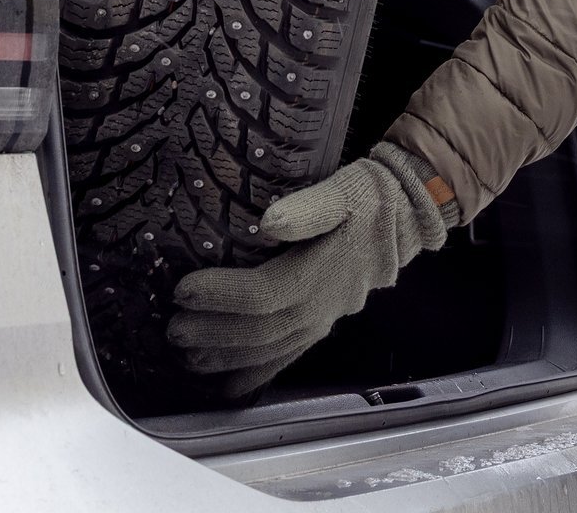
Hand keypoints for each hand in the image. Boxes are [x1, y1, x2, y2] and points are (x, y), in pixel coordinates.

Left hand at [167, 141, 453, 396]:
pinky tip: (229, 386)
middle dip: (212, 333)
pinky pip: (287, 357)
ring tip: (187, 355)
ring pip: (269, 350)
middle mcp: (320, 306)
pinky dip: (256, 375)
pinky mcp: (322, 323)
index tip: (183, 290)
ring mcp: (322, 320)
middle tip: (173, 329)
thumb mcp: (343, 190)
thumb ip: (308, 207)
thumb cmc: (369, 198)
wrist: (404, 217)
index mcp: (321, 274)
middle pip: (258, 330)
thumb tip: (269, 221)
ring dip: (226, 357)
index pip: (262, 294)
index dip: (220, 296)